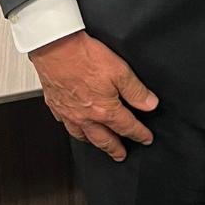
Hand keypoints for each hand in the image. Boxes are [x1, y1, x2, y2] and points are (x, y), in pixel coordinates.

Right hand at [29, 30, 157, 160]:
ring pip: (83, 136)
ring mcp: (68, 113)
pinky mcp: (55, 105)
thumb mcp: (121, 71)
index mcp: (104, 110)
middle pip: (104, 139)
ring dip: (94, 143)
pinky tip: (76, 126)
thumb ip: (136, 91)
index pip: (127, 127)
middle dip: (115, 148)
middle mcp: (85, 117)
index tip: (146, 139)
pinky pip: (66, 125)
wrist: (55, 48)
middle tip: (121, 155)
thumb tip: (150, 104)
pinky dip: (74, 130)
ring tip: (100, 145)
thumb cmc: (85, 57)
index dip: (139, 134)